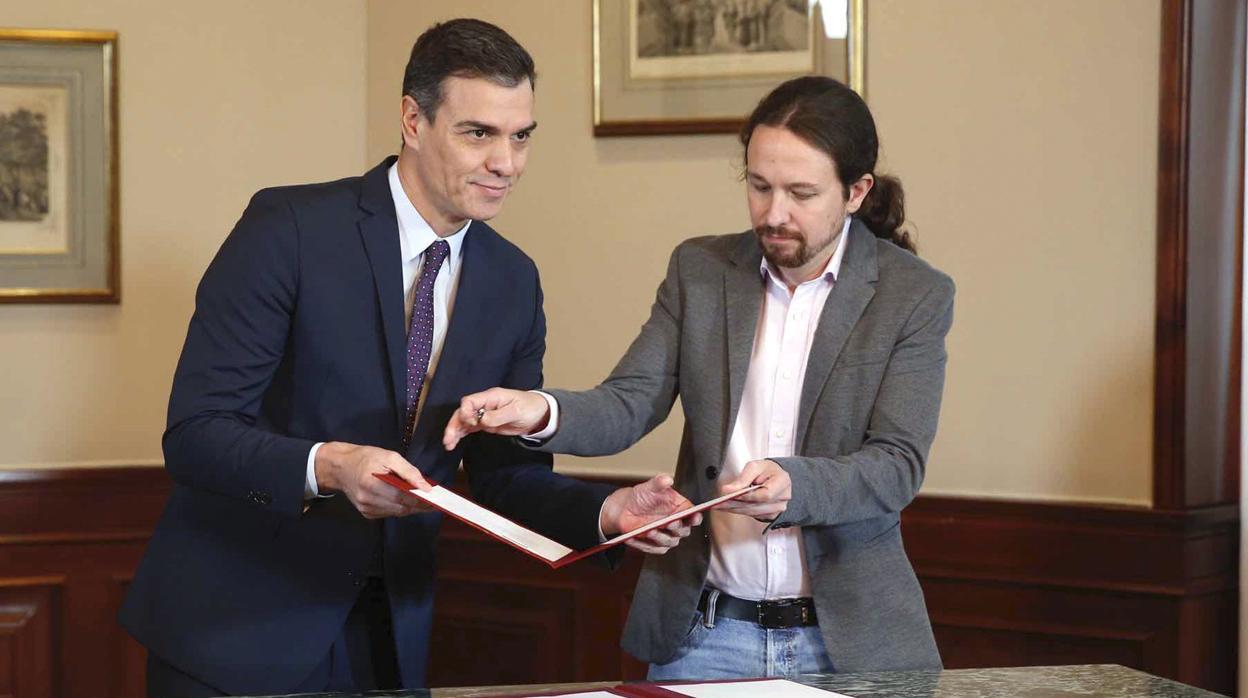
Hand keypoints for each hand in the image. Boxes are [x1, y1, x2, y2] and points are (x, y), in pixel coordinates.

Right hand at [314, 442, 434, 518]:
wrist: (341, 467)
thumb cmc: (366, 458)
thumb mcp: (389, 456)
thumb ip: (408, 471)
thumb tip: (425, 487)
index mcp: (371, 483)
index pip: (402, 497)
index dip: (421, 500)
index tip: (437, 500)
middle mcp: (367, 499)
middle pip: (401, 508)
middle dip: (420, 506)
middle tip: (436, 502)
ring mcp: (365, 508)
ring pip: (397, 512)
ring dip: (412, 508)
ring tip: (426, 501)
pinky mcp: (366, 513)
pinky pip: (389, 513)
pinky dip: (400, 508)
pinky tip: (408, 501)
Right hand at [442, 387, 550, 449]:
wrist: (538, 414)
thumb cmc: (529, 407)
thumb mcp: (516, 411)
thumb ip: (498, 416)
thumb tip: (482, 421)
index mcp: (490, 397)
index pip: (469, 401)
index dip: (465, 412)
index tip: (470, 424)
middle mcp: (484, 404)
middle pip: (463, 412)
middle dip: (454, 425)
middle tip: (449, 439)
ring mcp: (484, 414)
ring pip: (464, 421)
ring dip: (454, 431)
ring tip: (448, 444)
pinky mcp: (486, 424)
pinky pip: (469, 428)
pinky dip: (461, 434)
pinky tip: (453, 443)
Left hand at [600, 474, 702, 554]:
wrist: (625, 508)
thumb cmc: (642, 497)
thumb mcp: (650, 487)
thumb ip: (659, 482)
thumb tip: (667, 479)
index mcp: (680, 509)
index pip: (693, 516)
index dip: (695, 518)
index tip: (694, 517)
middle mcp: (676, 524)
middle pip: (683, 531)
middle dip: (677, 528)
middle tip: (669, 522)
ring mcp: (666, 536)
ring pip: (669, 541)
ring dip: (660, 537)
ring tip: (649, 530)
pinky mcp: (655, 545)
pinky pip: (653, 548)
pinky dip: (644, 544)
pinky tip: (635, 537)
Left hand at [716, 459, 791, 521]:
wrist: (774, 475)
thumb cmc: (766, 470)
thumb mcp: (754, 467)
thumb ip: (743, 478)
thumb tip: (729, 490)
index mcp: (782, 481)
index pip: (766, 494)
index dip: (749, 496)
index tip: (733, 494)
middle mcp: (783, 497)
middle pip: (758, 506)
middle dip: (737, 504)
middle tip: (720, 502)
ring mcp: (779, 508)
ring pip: (754, 512)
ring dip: (736, 510)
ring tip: (721, 506)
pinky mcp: (771, 514)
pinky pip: (754, 515)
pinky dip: (741, 511)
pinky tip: (729, 508)